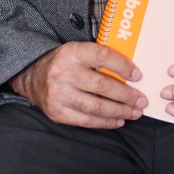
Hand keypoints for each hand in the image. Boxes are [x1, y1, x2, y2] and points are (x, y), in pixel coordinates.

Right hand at [9, 42, 146, 127]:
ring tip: (134, 112)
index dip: (123, 66)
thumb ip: (99, 58)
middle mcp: (64, 73)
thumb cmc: (64, 63)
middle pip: (102, 86)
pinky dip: (105, 122)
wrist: (32, 78)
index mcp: (72, 52)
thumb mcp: (78, 51)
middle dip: (126, 95)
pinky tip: (118, 120)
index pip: (102, 56)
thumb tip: (131, 72)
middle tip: (141, 100)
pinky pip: (86, 121)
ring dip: (120, 111)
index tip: (137, 75)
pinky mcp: (58, 112)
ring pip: (96, 106)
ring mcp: (60, 95)